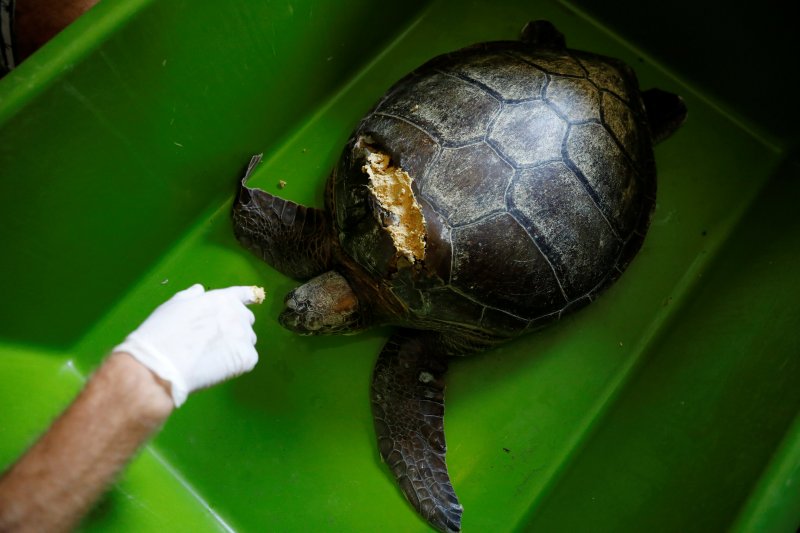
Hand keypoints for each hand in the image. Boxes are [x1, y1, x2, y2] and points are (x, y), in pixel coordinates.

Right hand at [113, 284, 262, 405]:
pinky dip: (237, 364)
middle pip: (245, 320)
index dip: (247, 297)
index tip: (254, 297)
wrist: (163, 364)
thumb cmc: (163, 333)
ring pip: (247, 341)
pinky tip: (219, 368)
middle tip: (215, 340)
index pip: (243, 294)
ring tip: (213, 356)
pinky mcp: (247, 358)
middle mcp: (238, 314)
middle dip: (235, 327)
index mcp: (222, 299)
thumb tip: (200, 289)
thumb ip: (191, 296)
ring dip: (237, 346)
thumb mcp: (174, 305)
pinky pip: (247, 360)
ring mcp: (245, 337)